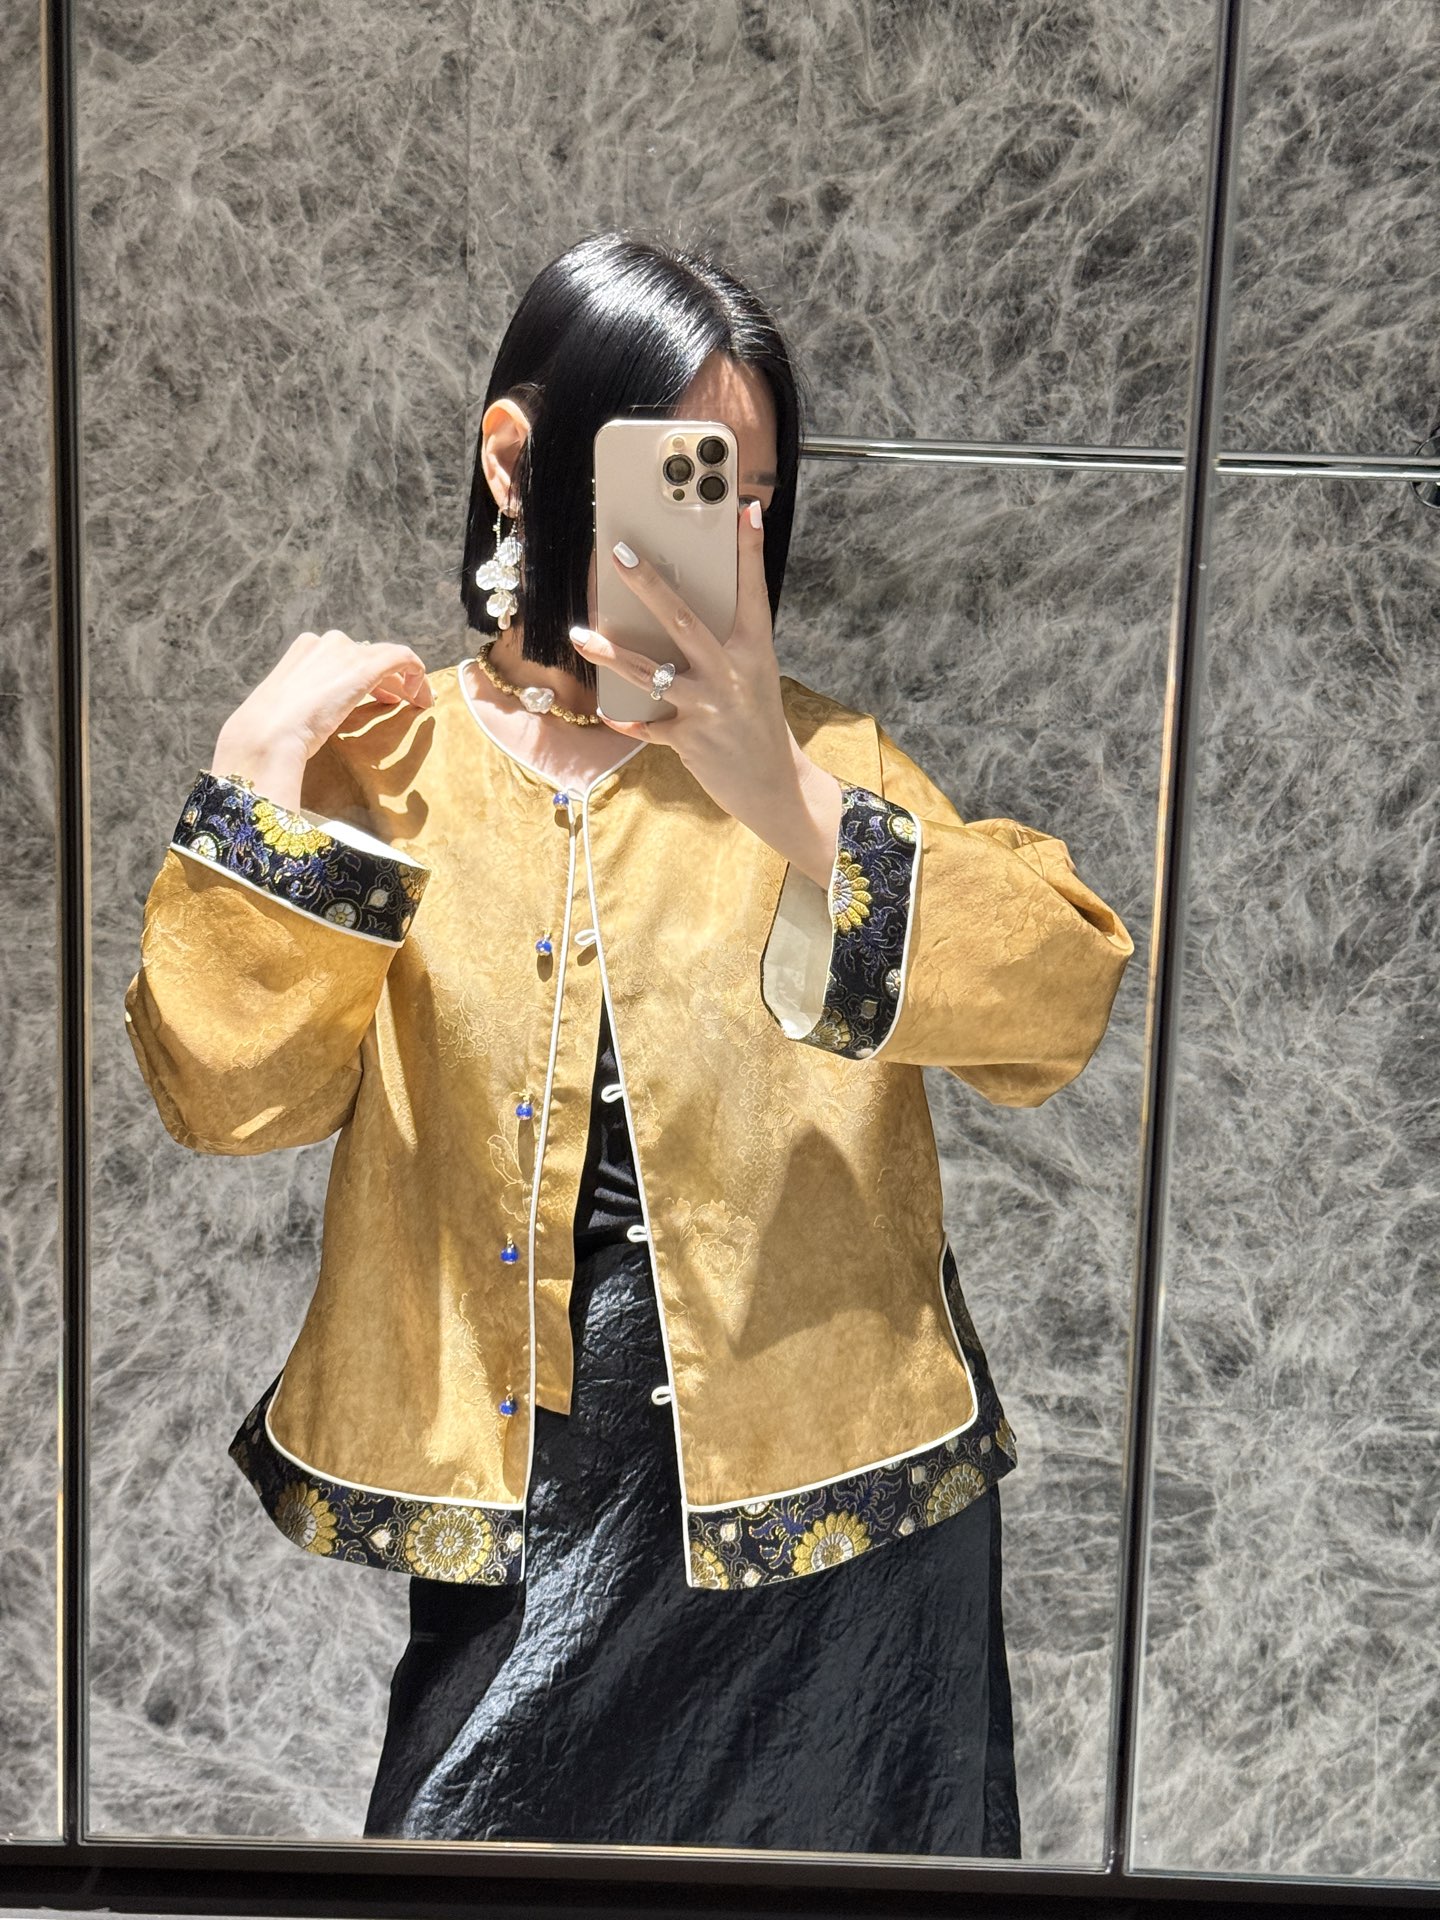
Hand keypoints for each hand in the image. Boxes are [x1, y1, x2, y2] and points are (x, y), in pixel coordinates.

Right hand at [211, 628, 433, 810]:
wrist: (266, 735)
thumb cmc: (268, 735)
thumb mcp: (285, 714)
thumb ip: (302, 708)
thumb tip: (307, 725)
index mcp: (303, 651)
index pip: (344, 656)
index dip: (364, 676)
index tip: (378, 697)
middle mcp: (325, 644)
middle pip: (367, 656)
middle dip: (387, 679)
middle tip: (400, 701)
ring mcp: (344, 652)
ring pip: (386, 658)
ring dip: (403, 680)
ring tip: (415, 703)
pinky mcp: (364, 666)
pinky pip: (402, 658)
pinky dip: (417, 674)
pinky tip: (423, 698)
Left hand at [568, 499, 795, 823]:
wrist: (774, 787)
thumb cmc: (758, 724)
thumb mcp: (753, 679)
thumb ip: (724, 648)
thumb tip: (676, 617)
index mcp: (754, 652)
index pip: (753, 592)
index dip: (750, 551)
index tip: (744, 510)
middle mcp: (731, 674)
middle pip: (682, 620)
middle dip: (648, 584)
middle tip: (619, 554)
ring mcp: (708, 706)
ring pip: (649, 671)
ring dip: (610, 653)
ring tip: (580, 636)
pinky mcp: (688, 738)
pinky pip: (647, 723)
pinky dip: (627, 719)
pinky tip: (609, 711)